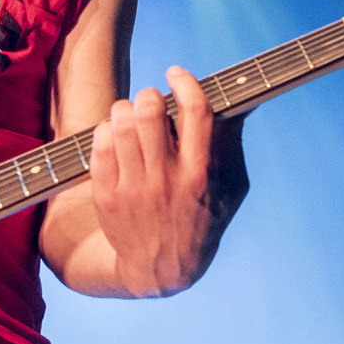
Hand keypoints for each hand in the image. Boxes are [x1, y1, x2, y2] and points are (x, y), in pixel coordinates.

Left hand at [88, 66, 247, 296]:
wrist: (162, 270)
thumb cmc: (203, 220)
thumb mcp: (231, 188)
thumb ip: (233, 143)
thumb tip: (244, 99)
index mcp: (201, 174)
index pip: (195, 113)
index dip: (185, 83)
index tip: (176, 73)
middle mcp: (166, 180)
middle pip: (149, 112)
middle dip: (149, 96)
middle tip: (151, 103)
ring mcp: (134, 188)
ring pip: (120, 123)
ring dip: (125, 110)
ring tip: (132, 119)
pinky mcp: (107, 196)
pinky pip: (99, 144)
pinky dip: (106, 131)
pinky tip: (116, 138)